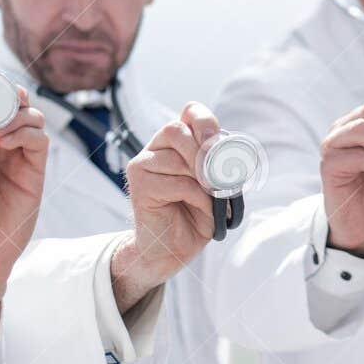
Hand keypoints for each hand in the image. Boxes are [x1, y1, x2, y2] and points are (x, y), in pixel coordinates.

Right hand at [113, 102, 220, 314]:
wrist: (171, 250)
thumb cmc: (195, 215)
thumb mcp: (215, 185)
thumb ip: (218, 164)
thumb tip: (224, 152)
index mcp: (176, 142)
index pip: (190, 113)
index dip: (205, 121)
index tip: (218, 141)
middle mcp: (156, 148)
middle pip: (177, 130)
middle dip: (204, 153)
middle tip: (219, 179)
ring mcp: (143, 165)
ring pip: (179, 159)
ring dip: (205, 182)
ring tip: (212, 200)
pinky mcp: (139, 185)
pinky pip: (178, 182)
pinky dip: (198, 197)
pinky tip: (200, 209)